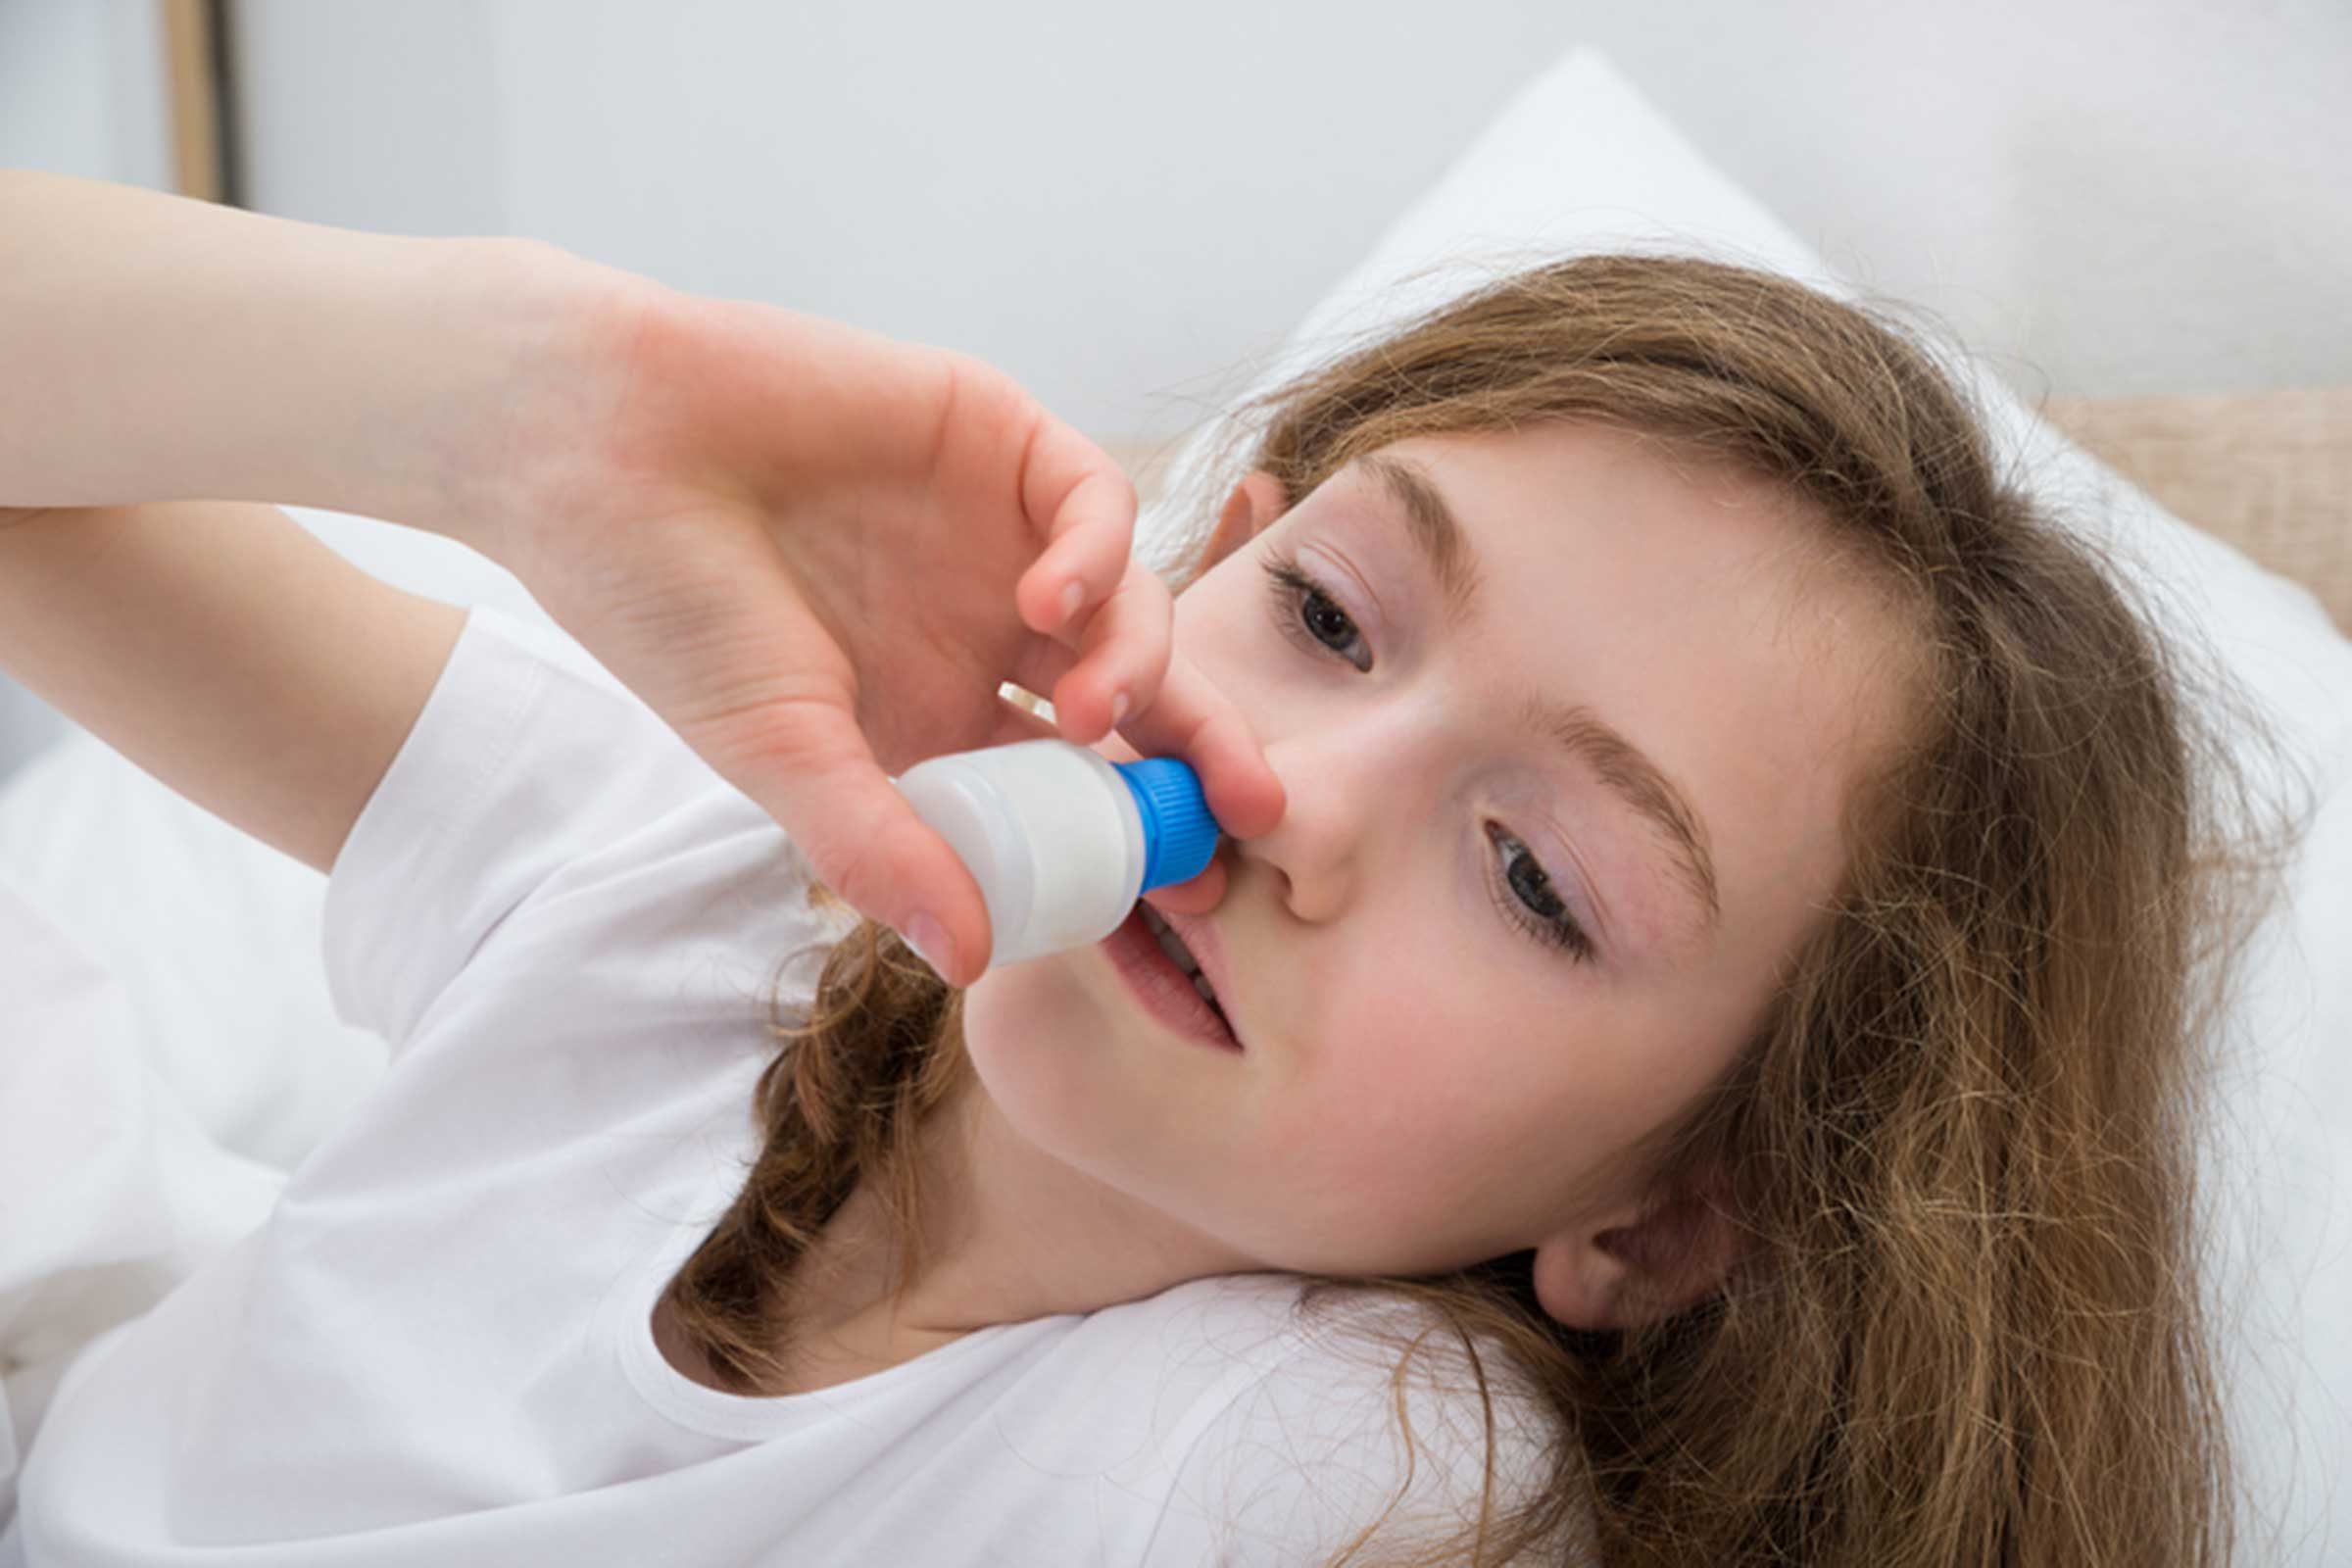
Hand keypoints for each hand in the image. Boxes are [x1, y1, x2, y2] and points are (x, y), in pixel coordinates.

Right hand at [475, 276, 1284, 984]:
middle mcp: (983, 635)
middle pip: (1134, 706)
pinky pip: (1093, 500)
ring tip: (1090, 712)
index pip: (1070, 797)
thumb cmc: (663, 605)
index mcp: (937, 720)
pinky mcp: (994, 440)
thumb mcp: (777, 751)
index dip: (1134, 848)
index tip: (1187, 913)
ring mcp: (996, 538)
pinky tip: (1048, 604)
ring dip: (1136, 666)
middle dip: (1199, 761)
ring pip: (1132, 609)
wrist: (588, 450)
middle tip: (1250, 820)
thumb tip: (970, 963)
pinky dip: (1095, 554)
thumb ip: (880, 848)